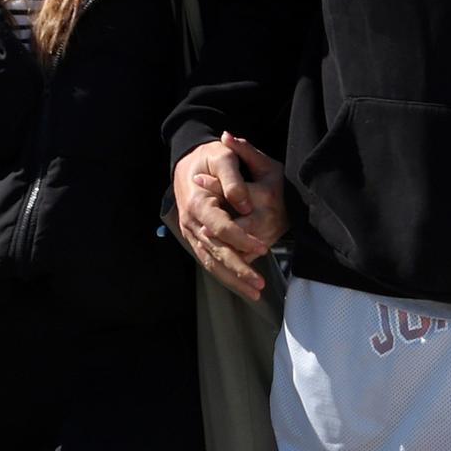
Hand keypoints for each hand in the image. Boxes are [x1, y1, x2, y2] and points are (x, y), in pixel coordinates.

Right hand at [171, 133, 285, 301]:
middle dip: (238, 270)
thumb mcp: (223, 158)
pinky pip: (209, 261)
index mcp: (197, 203)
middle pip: (214, 252)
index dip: (241, 238)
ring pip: (210, 262)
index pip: (220, 227)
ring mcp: (191, 233)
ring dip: (232, 280)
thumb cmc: (210, 158)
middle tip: (259, 284)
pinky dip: (225, 275)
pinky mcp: (196, 239)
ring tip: (254, 293)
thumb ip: (233, 180)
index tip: (262, 247)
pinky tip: (241, 285)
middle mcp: (191, 222)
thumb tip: (244, 203)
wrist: (189, 161)